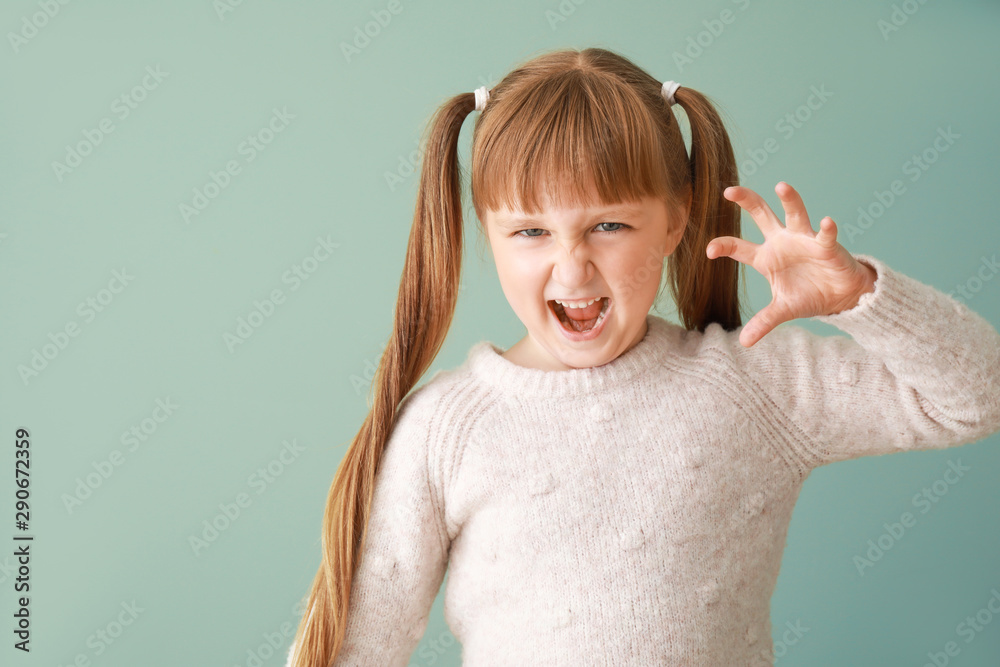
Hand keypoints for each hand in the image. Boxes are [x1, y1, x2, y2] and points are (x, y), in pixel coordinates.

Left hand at [706, 182, 876, 347]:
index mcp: (766, 257)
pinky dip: (826, 229)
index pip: (739, 248)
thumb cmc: (809, 295)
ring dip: (790, 200)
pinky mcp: (827, 246)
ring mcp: (804, 240)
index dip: (723, 246)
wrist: (841, 297)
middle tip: (728, 190)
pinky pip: (825, 235)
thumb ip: (763, 322)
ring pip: (795, 214)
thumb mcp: (782, 310)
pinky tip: (826, 222)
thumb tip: (744, 343)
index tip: (709, 250)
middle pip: (761, 215)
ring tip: (781, 186)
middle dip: (746, 201)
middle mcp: (782, 242)